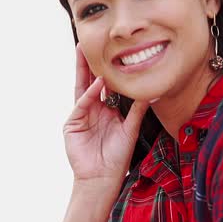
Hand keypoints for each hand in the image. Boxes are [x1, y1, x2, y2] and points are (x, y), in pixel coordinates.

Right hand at [64, 44, 149, 185]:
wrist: (102, 178)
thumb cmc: (117, 158)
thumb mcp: (130, 130)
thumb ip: (137, 111)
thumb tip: (150, 92)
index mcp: (106, 110)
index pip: (106, 86)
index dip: (108, 70)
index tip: (113, 52)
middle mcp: (93, 109)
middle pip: (90, 81)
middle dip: (89, 63)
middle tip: (90, 43)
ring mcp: (81, 115)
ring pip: (82, 87)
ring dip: (83, 70)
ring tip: (83, 51)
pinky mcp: (72, 123)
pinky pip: (82, 104)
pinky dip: (89, 94)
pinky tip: (96, 83)